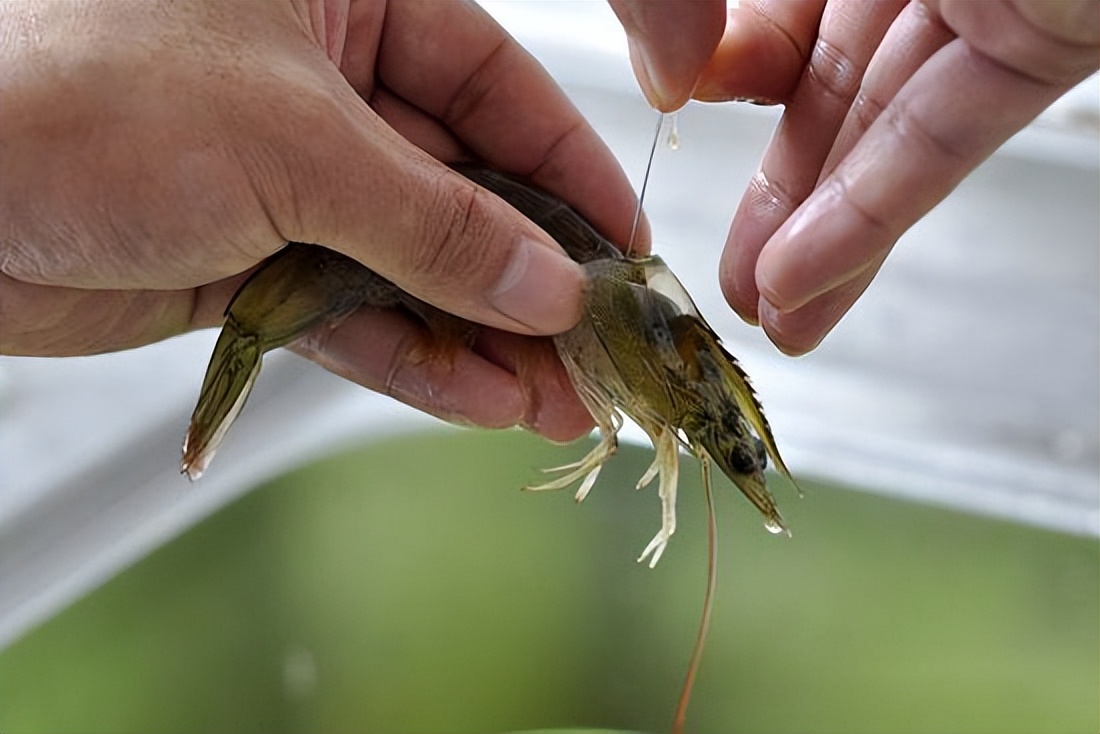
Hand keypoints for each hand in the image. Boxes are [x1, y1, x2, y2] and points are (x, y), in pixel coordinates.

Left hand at [0, 0, 644, 439]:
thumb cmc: (80, 99)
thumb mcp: (293, 146)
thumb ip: (433, 225)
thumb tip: (547, 283)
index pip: (496, 86)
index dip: (568, 173)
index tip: (624, 250)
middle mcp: (322, 86)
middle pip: (465, 189)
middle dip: (531, 278)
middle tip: (600, 350)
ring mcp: (289, 183)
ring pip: (418, 267)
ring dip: (486, 338)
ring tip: (559, 401)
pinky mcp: (255, 265)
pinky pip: (358, 316)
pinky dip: (415, 361)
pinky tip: (481, 402)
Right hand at [612, 0, 1098, 353]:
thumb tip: (672, 71)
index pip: (777, 8)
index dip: (720, 68)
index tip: (681, 115)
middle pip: (823, 81)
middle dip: (774, 192)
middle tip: (731, 275)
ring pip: (884, 125)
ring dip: (822, 233)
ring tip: (775, 315)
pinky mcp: (1053, 42)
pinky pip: (948, 132)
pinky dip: (876, 208)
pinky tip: (815, 275)